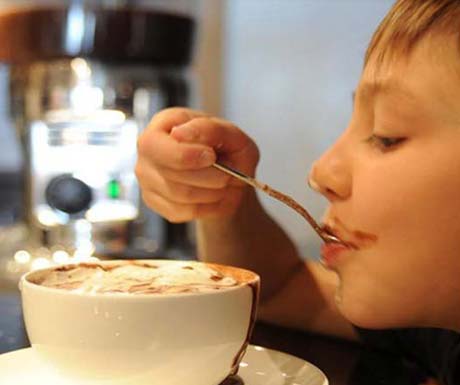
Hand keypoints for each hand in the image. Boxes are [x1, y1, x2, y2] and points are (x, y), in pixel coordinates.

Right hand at [136, 107, 259, 221]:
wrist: (230, 178)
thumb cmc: (228, 151)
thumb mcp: (231, 135)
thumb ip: (210, 129)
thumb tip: (179, 134)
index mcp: (163, 123)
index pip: (154, 144)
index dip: (185, 155)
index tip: (212, 156)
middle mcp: (148, 149)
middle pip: (169, 173)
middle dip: (206, 176)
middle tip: (226, 174)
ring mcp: (147, 177)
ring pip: (178, 194)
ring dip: (210, 192)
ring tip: (221, 184)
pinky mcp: (153, 201)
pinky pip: (178, 211)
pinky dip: (204, 207)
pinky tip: (211, 196)